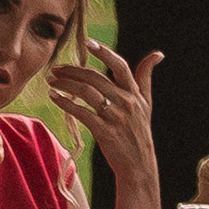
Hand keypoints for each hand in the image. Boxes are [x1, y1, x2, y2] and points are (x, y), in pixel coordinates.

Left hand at [47, 44, 162, 197]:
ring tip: (51, 81)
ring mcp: (115, 117)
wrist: (138, 165)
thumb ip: (145, 78)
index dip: (105, 52)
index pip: (120, 66)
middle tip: (55, 68)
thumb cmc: (139, 133)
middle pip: (96, 78)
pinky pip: (80, 113)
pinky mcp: (104, 132)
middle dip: (72, 70)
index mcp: (135, 94)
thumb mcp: (146, 104)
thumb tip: (157, 54)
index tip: (88, 43)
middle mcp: (126, 102)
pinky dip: (65, 103)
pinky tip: (54, 98)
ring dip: (65, 84)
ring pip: (86, 93)